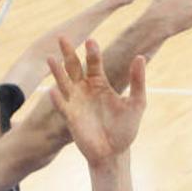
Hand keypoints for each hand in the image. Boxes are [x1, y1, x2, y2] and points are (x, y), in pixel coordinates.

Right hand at [47, 37, 145, 166]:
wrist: (114, 152)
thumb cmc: (125, 128)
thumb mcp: (136, 103)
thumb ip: (137, 81)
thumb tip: (141, 57)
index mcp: (99, 83)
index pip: (94, 62)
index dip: (92, 52)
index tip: (91, 41)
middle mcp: (84, 89)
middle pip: (74, 67)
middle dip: (68, 53)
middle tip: (62, 37)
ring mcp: (76, 102)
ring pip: (63, 83)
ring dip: (57, 72)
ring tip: (50, 58)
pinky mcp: (70, 117)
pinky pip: (62, 106)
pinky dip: (57, 99)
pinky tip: (53, 91)